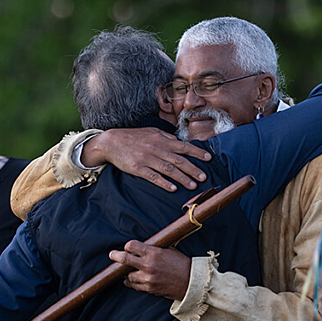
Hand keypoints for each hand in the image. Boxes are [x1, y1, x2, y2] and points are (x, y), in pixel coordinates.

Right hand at [82, 128, 210, 191]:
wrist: (112, 142)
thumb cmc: (133, 137)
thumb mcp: (151, 132)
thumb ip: (166, 137)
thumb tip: (180, 141)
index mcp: (162, 140)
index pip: (184, 146)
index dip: (197, 152)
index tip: (209, 158)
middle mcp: (157, 149)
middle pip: (179, 160)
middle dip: (193, 169)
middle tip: (204, 177)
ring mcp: (147, 159)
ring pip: (168, 169)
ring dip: (182, 178)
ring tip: (193, 185)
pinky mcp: (138, 168)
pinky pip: (153, 177)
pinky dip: (164, 182)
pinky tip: (173, 188)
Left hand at [109, 241, 191, 300]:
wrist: (191, 282)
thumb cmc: (181, 264)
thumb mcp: (169, 250)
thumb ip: (154, 248)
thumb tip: (142, 246)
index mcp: (154, 253)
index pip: (132, 246)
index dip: (128, 246)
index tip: (128, 247)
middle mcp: (149, 265)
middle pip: (124, 260)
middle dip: (116, 256)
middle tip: (112, 255)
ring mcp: (148, 279)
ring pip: (127, 276)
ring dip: (125, 273)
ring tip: (126, 270)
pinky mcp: (149, 289)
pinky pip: (134, 286)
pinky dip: (131, 282)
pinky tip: (132, 279)